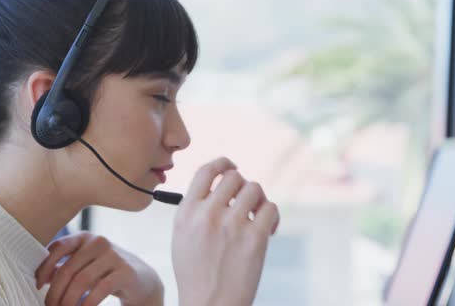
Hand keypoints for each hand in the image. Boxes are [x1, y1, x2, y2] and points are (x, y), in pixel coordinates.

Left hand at [35, 232, 163, 305]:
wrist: (142, 280)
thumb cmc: (106, 273)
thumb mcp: (85, 267)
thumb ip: (65, 267)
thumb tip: (41, 277)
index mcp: (85, 237)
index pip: (58, 248)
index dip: (44, 268)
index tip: (37, 287)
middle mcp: (98, 242)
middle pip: (68, 269)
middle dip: (55, 293)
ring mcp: (113, 255)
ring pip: (81, 281)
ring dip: (68, 301)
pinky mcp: (125, 272)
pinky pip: (99, 290)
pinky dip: (87, 304)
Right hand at [172, 157, 279, 305]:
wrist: (209, 304)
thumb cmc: (196, 274)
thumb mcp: (181, 236)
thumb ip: (194, 209)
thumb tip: (216, 186)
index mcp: (186, 212)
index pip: (206, 170)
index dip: (223, 163)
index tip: (232, 167)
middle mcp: (207, 213)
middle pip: (234, 177)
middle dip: (242, 186)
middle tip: (245, 202)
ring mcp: (231, 224)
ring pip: (255, 188)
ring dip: (258, 200)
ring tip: (257, 216)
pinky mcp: (254, 238)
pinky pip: (270, 208)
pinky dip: (272, 215)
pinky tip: (269, 229)